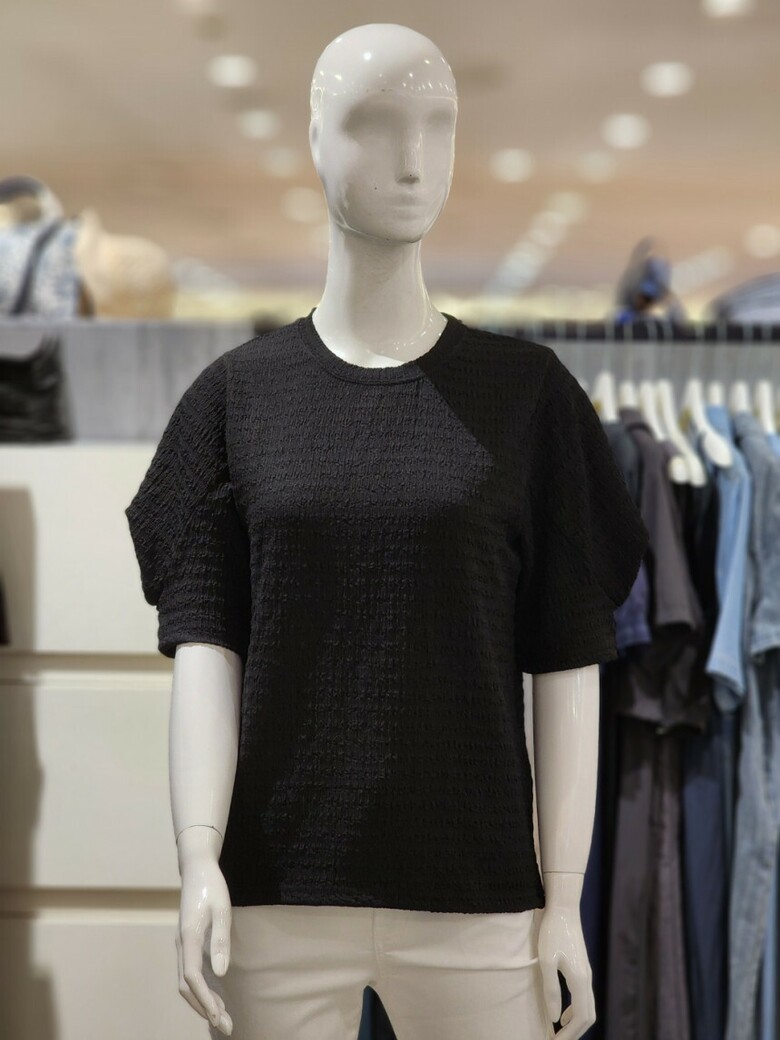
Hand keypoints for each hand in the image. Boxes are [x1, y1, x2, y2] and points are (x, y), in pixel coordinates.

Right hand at [175, 848, 233, 1034]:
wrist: (197, 867)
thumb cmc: (212, 886)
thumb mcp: (223, 909)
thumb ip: (221, 940)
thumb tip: (222, 973)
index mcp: (188, 937)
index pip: (192, 977)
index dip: (205, 1000)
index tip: (219, 1017)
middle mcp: (181, 944)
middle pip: (186, 986)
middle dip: (204, 1008)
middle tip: (226, 1025)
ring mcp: (182, 944)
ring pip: (186, 981)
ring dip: (202, 1001)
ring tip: (223, 1016)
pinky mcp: (187, 942)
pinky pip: (190, 972)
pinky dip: (201, 989)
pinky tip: (216, 996)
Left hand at [536, 902, 595, 1038]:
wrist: (564, 908)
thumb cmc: (552, 932)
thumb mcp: (546, 961)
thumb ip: (551, 990)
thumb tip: (553, 1019)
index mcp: (580, 980)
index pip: (580, 1018)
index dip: (569, 1035)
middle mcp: (587, 979)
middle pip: (588, 1016)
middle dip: (574, 1033)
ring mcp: (586, 973)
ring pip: (587, 1007)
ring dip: (575, 1023)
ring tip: (558, 1034)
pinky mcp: (581, 967)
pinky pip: (583, 997)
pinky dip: (575, 1011)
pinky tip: (560, 1015)